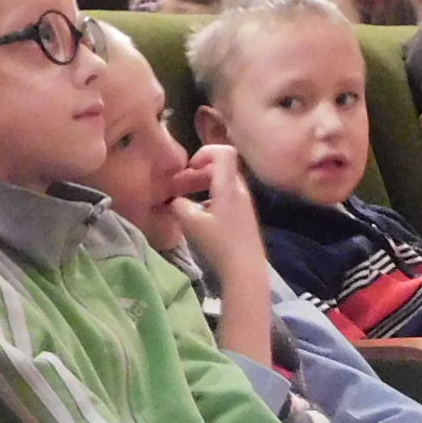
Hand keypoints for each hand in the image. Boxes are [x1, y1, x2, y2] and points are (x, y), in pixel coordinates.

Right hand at [171, 144, 262, 259]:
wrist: (246, 270)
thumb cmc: (219, 244)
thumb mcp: (191, 223)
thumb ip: (178, 206)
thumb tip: (175, 201)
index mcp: (229, 186)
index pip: (224, 152)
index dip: (204, 153)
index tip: (189, 168)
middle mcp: (240, 190)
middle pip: (220, 167)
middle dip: (197, 173)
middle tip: (178, 187)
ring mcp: (244, 204)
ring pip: (222, 183)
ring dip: (202, 186)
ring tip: (185, 201)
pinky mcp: (244, 217)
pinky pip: (226, 197)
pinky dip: (210, 198)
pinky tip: (200, 217)